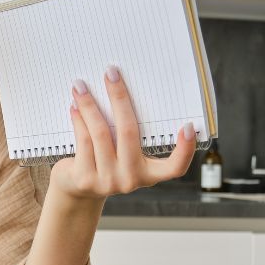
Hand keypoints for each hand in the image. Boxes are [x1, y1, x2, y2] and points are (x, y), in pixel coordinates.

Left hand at [49, 65, 195, 199]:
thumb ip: (128, 134)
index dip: (185, 150)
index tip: (189, 126)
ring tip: (81, 86)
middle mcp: (131, 179)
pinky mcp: (85, 179)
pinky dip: (79, 119)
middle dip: (119, 97)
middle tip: (111, 73)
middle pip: (128, 132)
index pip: (174, 167)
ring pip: (100, 133)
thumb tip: (120, 89)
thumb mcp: (124, 154)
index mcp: (148, 174)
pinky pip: (84, 141)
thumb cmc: (106, 163)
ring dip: (89, 105)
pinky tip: (75, 105)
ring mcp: (108, 181)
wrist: (78, 191)